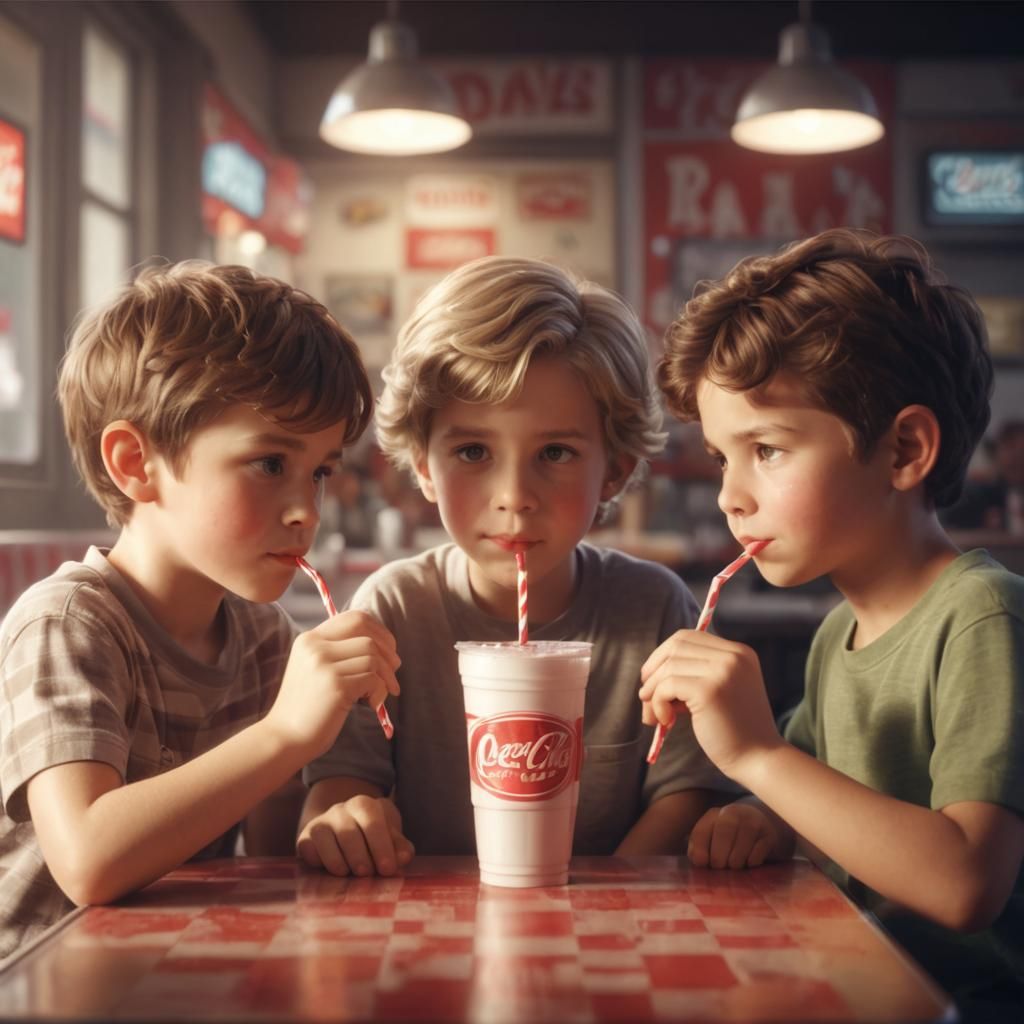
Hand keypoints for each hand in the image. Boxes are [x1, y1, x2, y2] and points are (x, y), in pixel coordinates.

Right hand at [265, 611, 399, 758]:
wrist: (285, 739)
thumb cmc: (308, 708)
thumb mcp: (318, 670)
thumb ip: (341, 653)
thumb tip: (387, 646)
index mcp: (310, 639)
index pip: (355, 618)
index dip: (379, 632)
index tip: (389, 652)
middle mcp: (315, 646)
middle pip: (367, 633)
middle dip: (388, 651)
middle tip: (393, 672)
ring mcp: (323, 664)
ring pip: (373, 656)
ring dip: (385, 677)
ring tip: (377, 696)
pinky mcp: (335, 684)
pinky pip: (373, 678)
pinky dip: (379, 692)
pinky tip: (372, 705)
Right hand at [296, 794, 414, 876]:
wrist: (340, 833)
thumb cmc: (372, 838)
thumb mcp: (390, 838)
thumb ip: (399, 847)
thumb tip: (404, 857)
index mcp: (364, 805)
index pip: (373, 820)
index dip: (381, 845)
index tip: (388, 869)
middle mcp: (340, 810)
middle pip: (349, 833)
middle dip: (360, 857)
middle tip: (368, 874)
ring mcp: (320, 823)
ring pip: (327, 841)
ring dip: (340, 863)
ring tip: (350, 874)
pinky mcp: (305, 838)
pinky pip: (310, 851)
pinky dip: (320, 863)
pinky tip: (332, 871)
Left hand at [638, 629, 780, 782]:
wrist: (758, 759)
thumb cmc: (734, 731)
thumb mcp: (717, 691)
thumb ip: (693, 675)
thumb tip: (648, 674)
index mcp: (739, 652)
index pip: (688, 637)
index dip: (663, 655)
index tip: (653, 679)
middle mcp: (733, 655)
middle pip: (675, 647)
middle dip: (653, 671)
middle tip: (646, 697)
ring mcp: (723, 671)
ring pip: (668, 667)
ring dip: (653, 692)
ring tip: (656, 717)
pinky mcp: (709, 690)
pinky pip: (667, 686)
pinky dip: (658, 703)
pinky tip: (667, 721)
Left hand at [687, 802, 787, 868]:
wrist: (761, 830)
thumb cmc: (729, 842)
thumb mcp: (711, 842)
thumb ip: (698, 850)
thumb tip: (700, 861)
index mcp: (713, 816)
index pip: (702, 831)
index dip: (700, 851)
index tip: (704, 864)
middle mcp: (733, 813)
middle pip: (724, 832)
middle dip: (719, 857)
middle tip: (721, 868)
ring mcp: (753, 821)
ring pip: (742, 843)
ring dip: (736, 862)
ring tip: (735, 867)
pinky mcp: (770, 834)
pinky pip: (759, 851)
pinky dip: (752, 861)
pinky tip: (750, 864)